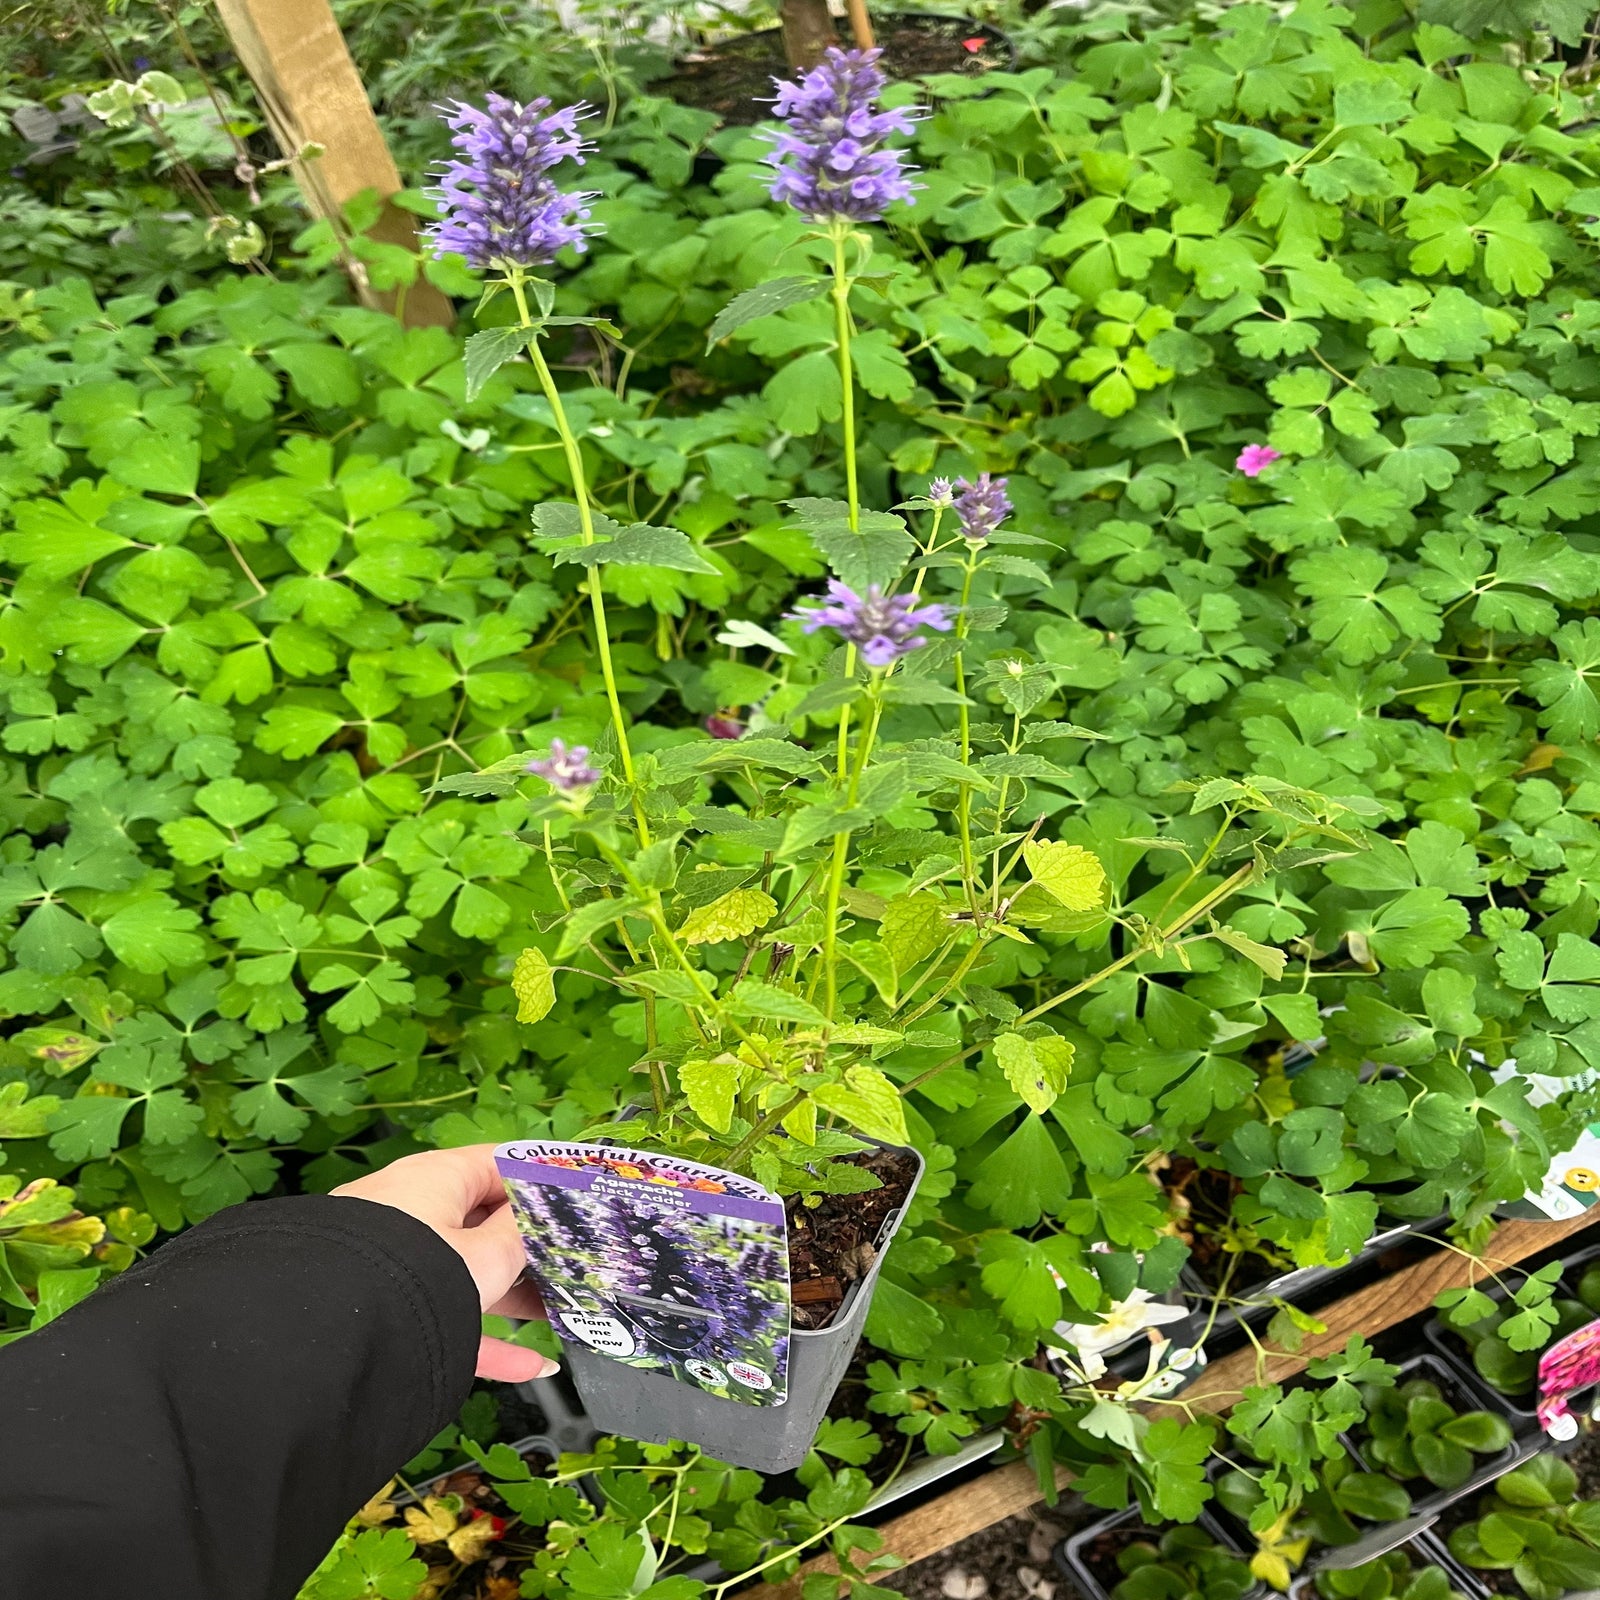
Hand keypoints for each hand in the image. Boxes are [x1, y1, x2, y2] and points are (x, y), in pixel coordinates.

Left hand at [334, 1144, 556, 1382]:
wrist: (330, 1344)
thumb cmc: (419, 1279)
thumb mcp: (487, 1257)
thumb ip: (520, 1233)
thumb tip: (539, 1213)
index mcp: (436, 1177)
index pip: (500, 1163)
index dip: (543, 1178)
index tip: (581, 1197)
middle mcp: (412, 1207)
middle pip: (484, 1219)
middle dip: (530, 1245)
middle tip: (574, 1261)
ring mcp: (396, 1257)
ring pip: (468, 1269)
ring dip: (514, 1293)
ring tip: (559, 1310)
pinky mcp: (389, 1303)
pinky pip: (445, 1310)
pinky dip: (484, 1333)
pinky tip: (530, 1364)